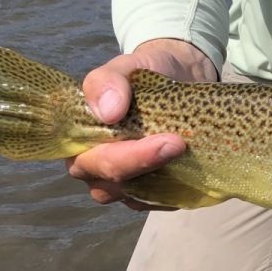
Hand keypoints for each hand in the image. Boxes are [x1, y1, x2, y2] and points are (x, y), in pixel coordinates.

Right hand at [65, 38, 216, 211]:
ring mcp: (120, 184)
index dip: (126, 157)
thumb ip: (107, 81)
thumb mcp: (124, 67)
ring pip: (135, 199)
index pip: (93, 161)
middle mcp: (94, 169)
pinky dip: (174, 192)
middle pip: (111, 185)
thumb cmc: (141, 77)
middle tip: (181, 144)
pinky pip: (157, 203)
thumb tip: (108, 112)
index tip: (166, 141)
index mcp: (79, 141)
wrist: (175, 78)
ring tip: (188, 156)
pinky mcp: (146, 192)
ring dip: (162, 182)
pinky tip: (192, 171)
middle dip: (147, 167)